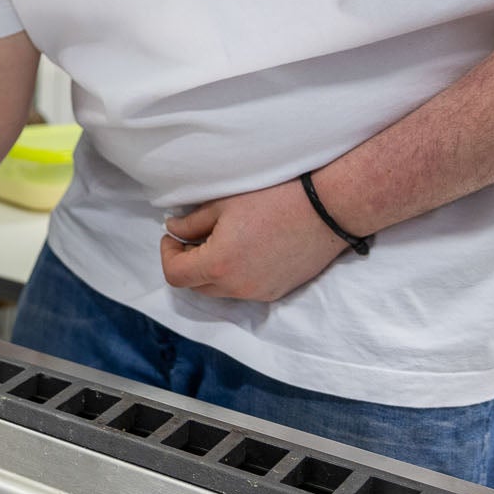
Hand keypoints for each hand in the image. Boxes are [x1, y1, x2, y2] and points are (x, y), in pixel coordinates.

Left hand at [160, 176, 348, 302]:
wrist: (325, 209)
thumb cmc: (273, 199)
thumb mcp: (222, 205)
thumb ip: (191, 222)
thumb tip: (173, 229)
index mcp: (218, 265)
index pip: (175, 275)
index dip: (167, 254)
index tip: (173, 235)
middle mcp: (237, 287)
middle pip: (196, 287)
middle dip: (188, 263)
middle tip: (193, 237)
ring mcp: (259, 293)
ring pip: (220, 291)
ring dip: (212, 271)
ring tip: (221, 241)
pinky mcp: (277, 292)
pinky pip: (244, 291)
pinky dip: (235, 276)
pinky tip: (245, 250)